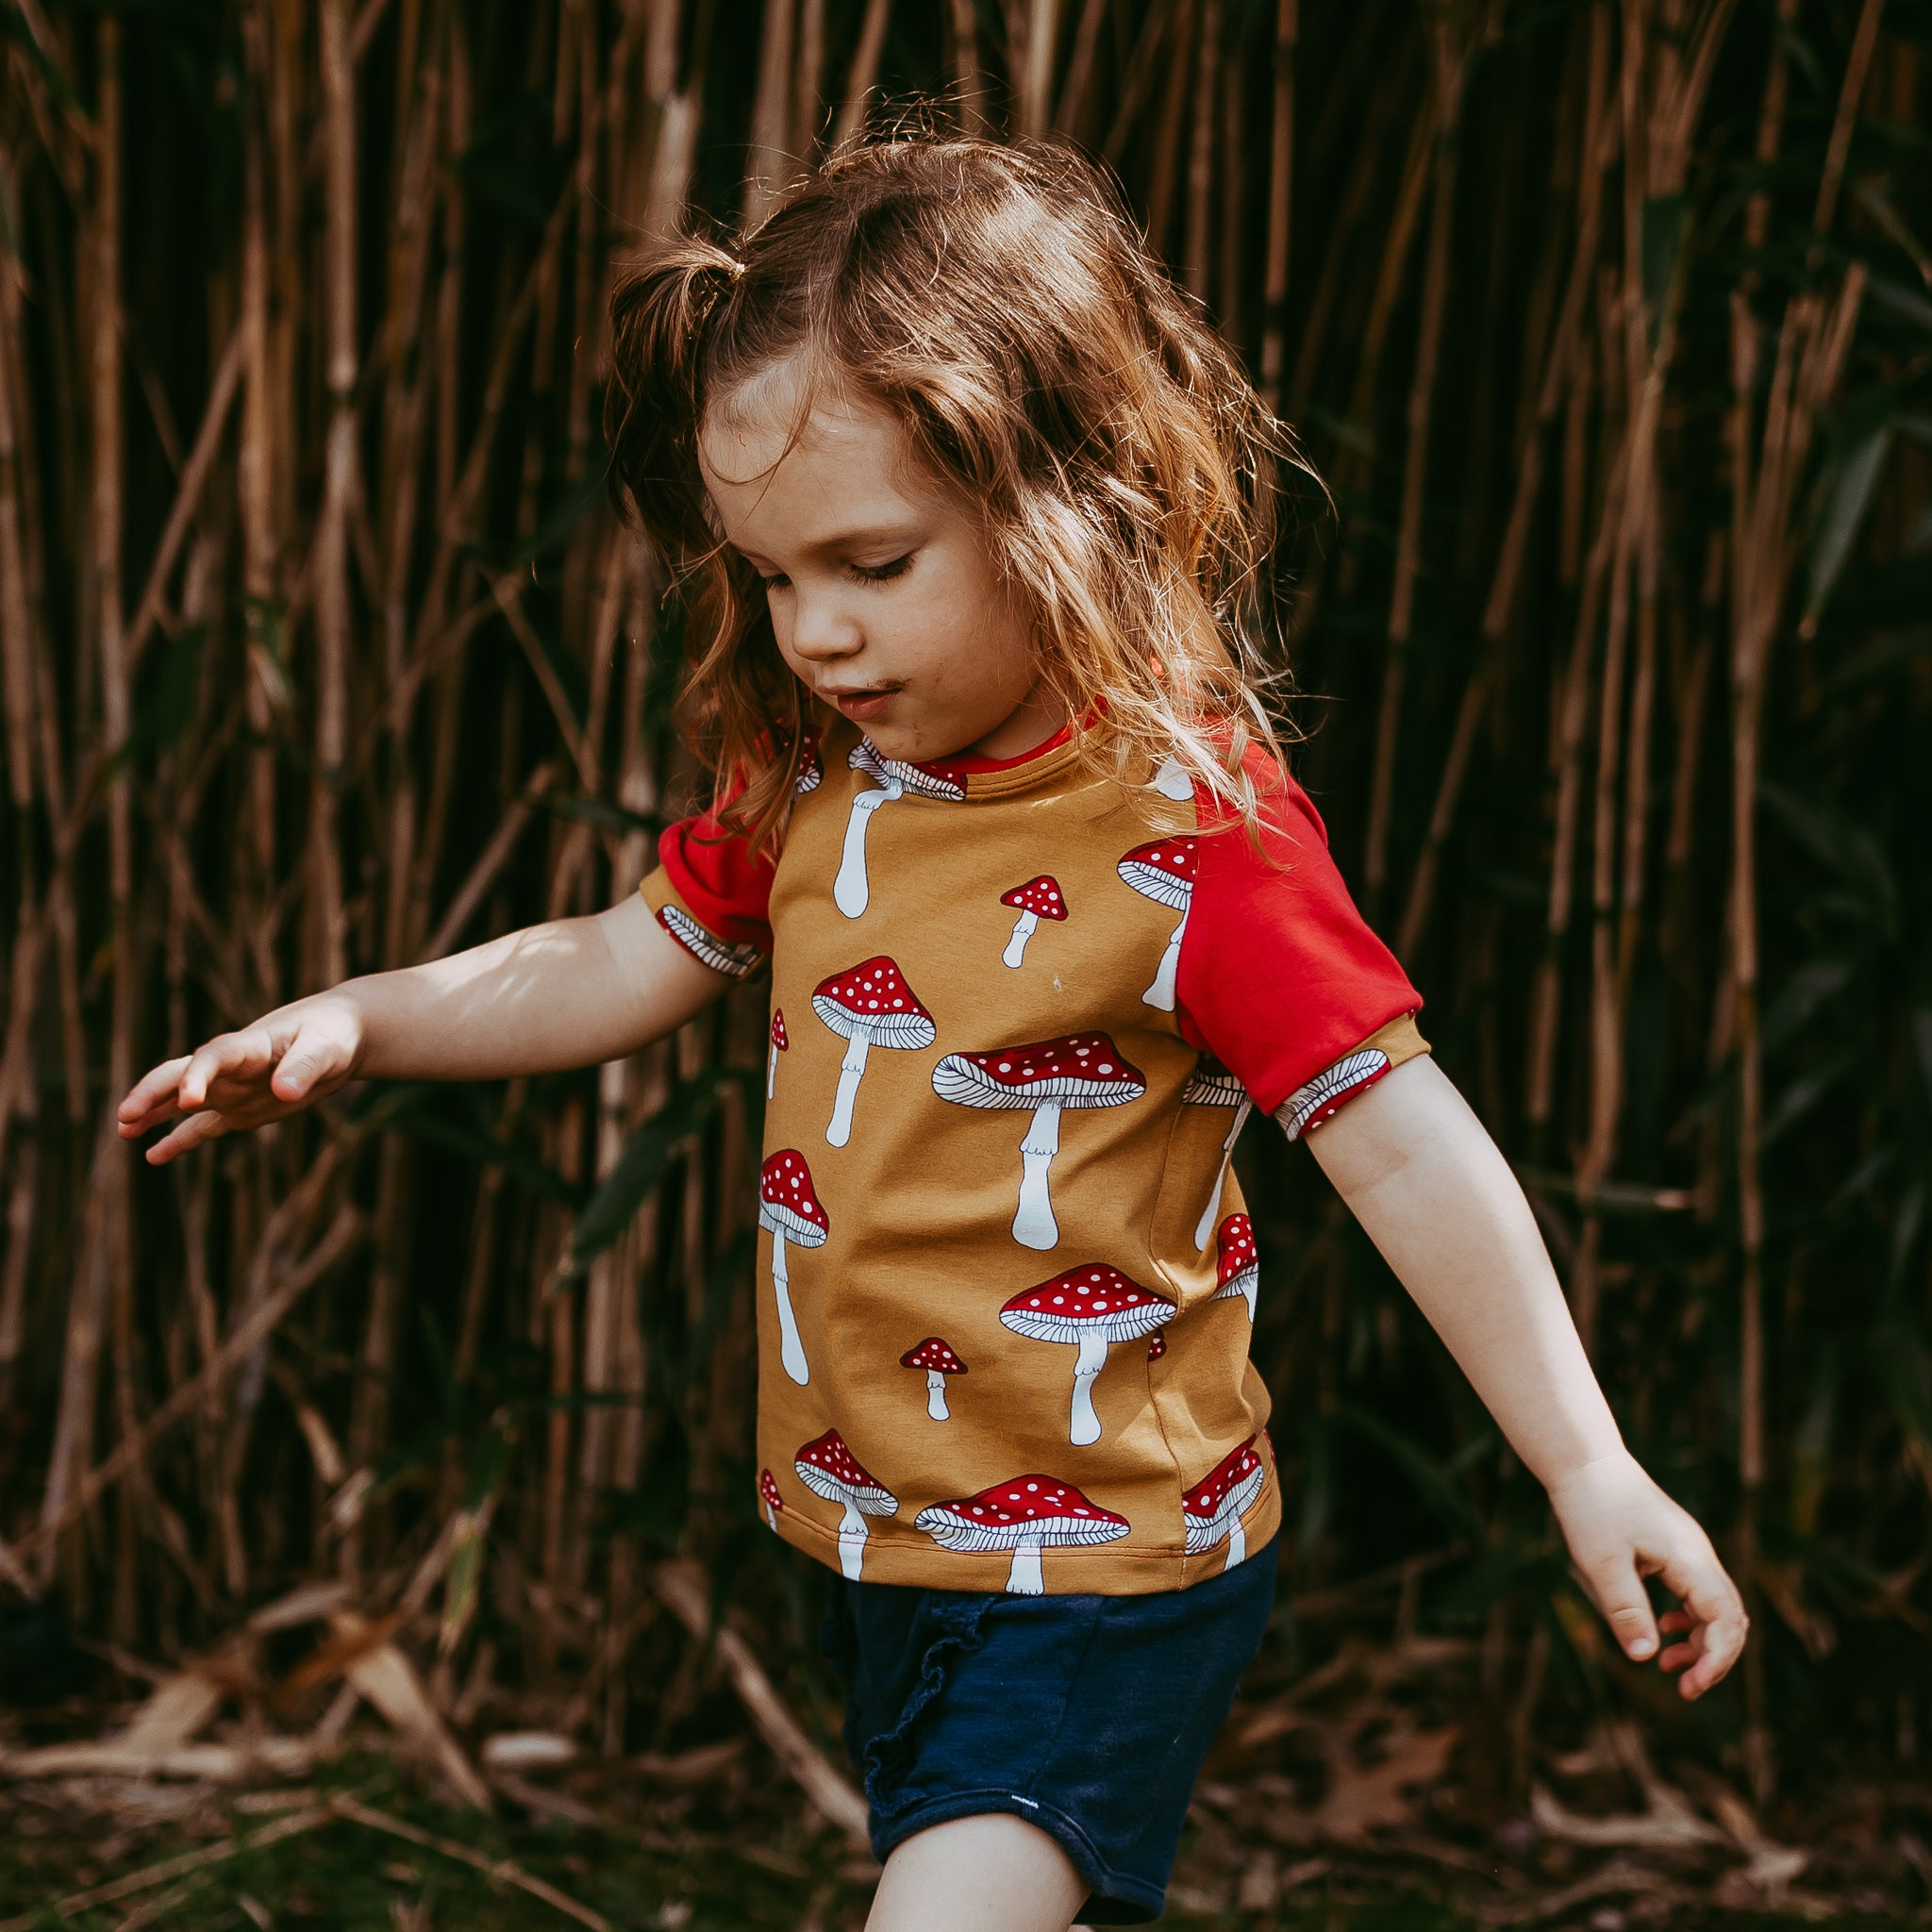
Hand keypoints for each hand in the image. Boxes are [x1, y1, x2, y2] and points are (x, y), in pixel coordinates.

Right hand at [116, 992, 365, 1163]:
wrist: (340, 1035)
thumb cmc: (334, 1034)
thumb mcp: (327, 1048)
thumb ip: (306, 1067)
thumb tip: (284, 1092)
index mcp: (248, 1046)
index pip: (212, 1058)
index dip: (196, 1077)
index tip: (186, 1102)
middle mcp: (231, 1068)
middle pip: (180, 1075)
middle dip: (152, 1094)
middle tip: (125, 1116)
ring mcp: (232, 1089)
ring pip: (181, 1102)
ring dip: (153, 1114)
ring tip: (123, 1131)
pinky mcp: (241, 1110)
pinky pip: (204, 1127)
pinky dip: (180, 1140)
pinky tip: (153, 1156)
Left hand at [1546, 1450, 1747, 1698]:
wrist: (1585, 1461)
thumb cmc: (1591, 1507)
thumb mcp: (1602, 1563)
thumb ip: (1626, 1610)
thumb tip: (1646, 1659)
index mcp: (1690, 1558)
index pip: (1725, 1619)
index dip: (1715, 1660)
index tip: (1689, 1687)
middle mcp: (1700, 1554)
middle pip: (1730, 1617)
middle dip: (1713, 1657)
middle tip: (1684, 1688)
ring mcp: (1690, 1549)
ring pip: (1715, 1606)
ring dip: (1700, 1640)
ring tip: (1668, 1665)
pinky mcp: (1675, 1547)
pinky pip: (1697, 1591)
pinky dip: (1688, 1618)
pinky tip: (1664, 1630)